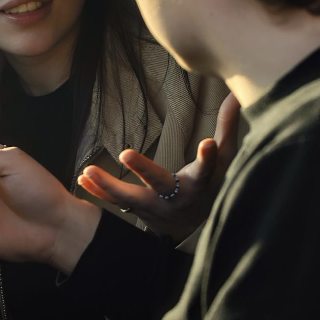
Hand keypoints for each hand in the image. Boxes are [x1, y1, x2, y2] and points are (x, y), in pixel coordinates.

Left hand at [77, 91, 239, 239]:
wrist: (194, 224)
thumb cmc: (211, 183)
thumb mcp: (224, 158)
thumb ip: (228, 126)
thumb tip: (238, 94)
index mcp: (200, 182)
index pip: (208, 168)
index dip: (208, 157)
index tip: (207, 143)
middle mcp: (177, 197)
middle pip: (161, 183)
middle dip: (144, 170)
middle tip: (125, 153)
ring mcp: (156, 207)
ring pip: (130, 198)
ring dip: (107, 185)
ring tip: (87, 171)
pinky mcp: (140, 212)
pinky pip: (116, 203)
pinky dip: (99, 193)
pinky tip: (82, 179)